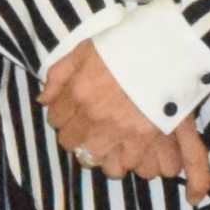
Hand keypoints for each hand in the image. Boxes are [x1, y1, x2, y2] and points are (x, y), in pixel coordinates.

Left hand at [37, 33, 192, 183]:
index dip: (62, 117)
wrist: (166, 50)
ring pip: (93, 158)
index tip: (72, 114)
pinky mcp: (142, 140)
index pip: (56, 119)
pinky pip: (122, 164)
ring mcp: (117, 129)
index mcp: (78, 91)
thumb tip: (43, 99)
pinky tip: (125, 149)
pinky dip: (122, 159)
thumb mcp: (84, 50)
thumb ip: (59, 75)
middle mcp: (93, 115)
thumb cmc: (125, 45)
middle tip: (88, 127)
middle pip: (71, 142)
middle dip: (76, 135)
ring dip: (96, 151)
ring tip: (105, 142)